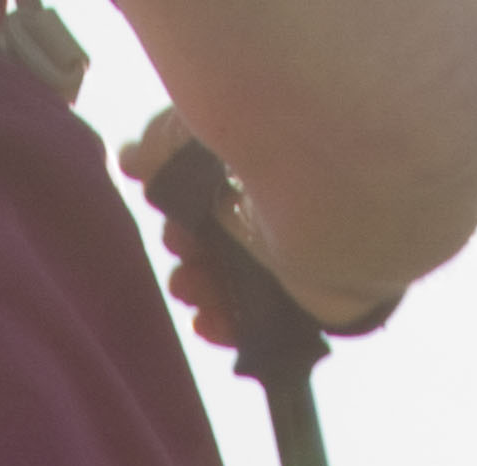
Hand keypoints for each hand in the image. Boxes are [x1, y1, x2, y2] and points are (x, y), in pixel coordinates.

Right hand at [122, 105, 387, 349]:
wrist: (345, 188)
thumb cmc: (276, 142)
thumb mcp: (202, 127)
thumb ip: (163, 143)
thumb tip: (131, 158)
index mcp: (261, 161)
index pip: (215, 192)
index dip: (183, 209)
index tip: (171, 216)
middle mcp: (283, 206)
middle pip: (223, 241)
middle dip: (190, 252)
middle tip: (185, 249)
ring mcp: (300, 252)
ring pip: (237, 285)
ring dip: (201, 290)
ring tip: (191, 286)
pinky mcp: (316, 297)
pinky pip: (266, 327)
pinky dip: (230, 328)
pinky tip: (207, 322)